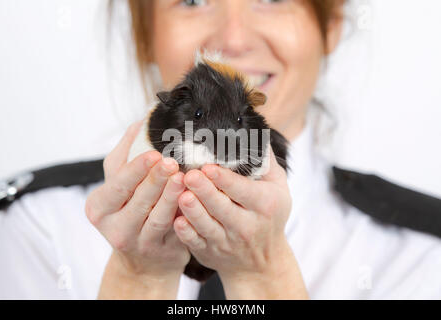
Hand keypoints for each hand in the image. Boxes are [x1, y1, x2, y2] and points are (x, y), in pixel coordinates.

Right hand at [85, 121, 189, 298]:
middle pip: (136, 200)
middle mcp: (113, 227)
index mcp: (99, 206)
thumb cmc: (131, 212)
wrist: (141, 260)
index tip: (154, 152)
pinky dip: (182, 214)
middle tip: (171, 162)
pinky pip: (172, 231)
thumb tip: (140, 121)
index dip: (135, 168)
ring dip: (170, 196)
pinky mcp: (158, 252)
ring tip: (183, 178)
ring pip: (155, 217)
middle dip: (154, 179)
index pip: (117, 183)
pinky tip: (192, 199)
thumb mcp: (120, 186)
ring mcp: (136, 243)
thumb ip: (125, 155)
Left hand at [173, 147, 307, 298]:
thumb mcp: (278, 187)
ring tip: (180, 194)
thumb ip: (265, 161)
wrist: (262, 260)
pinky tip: (176, 220)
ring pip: (206, 226)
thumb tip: (251, 130)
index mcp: (264, 204)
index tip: (208, 167)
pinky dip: (186, 233)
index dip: (224, 179)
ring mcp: (227, 241)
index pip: (243, 190)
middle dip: (204, 191)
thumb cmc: (269, 215)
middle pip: (222, 207)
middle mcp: (246, 225)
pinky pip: (196, 243)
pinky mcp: (210, 252)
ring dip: (192, 210)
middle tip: (188, 175)